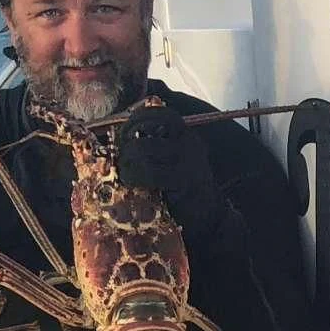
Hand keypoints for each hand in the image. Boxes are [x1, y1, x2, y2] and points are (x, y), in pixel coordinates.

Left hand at [114, 99, 220, 223]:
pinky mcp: (184, 180)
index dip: (136, 119)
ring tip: (124, 172)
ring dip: (126, 160)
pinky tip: (131, 183)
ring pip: (143, 147)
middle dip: (127, 140)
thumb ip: (156, 147)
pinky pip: (149, 172)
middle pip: (147, 126)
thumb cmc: (183, 190)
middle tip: (120, 157)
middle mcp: (189, 142)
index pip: (159, 112)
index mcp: (186, 134)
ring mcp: (188, 160)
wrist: (209, 218)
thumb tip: (122, 139)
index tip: (125, 134)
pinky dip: (133, 176)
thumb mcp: (173, 162)